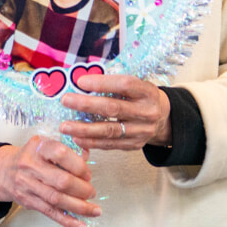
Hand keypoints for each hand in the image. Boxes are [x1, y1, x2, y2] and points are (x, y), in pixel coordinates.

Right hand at [0, 136, 97, 226]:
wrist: (4, 171)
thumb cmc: (31, 157)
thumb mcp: (45, 145)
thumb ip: (67, 149)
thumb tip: (87, 155)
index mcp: (38, 147)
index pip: (60, 153)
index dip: (78, 165)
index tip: (87, 174)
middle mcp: (30, 165)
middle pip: (60, 180)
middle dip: (81, 189)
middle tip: (91, 192)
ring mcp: (28, 185)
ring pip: (57, 199)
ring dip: (79, 207)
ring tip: (94, 210)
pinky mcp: (28, 201)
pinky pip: (50, 213)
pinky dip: (68, 221)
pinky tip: (81, 226)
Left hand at [58, 73, 172, 151]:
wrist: (162, 118)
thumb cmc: (140, 97)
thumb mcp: (136, 85)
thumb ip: (113, 84)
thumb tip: (80, 82)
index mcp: (147, 91)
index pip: (124, 85)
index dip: (102, 83)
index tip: (80, 81)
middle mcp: (147, 112)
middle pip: (113, 108)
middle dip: (86, 105)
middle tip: (65, 101)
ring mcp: (142, 130)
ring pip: (110, 130)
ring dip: (84, 129)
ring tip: (65, 126)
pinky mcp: (135, 145)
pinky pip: (110, 144)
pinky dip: (92, 142)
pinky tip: (77, 138)